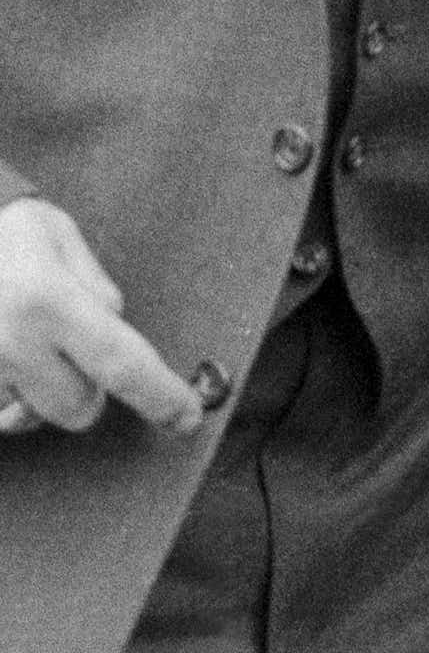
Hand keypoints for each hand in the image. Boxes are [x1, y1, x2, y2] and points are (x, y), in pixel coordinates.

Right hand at [0, 198, 200, 436]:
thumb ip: (97, 292)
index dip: (159, 395)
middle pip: (79, 408)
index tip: (187, 417)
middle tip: (71, 347)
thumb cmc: (7, 234)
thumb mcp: (64, 243)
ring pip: (32, 418)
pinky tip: (4, 359)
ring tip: (23, 343)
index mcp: (50, 302)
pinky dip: (7, 396)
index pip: (120, 363)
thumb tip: (116, 333)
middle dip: (88, 388)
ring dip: (39, 393)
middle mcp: (13, 345)